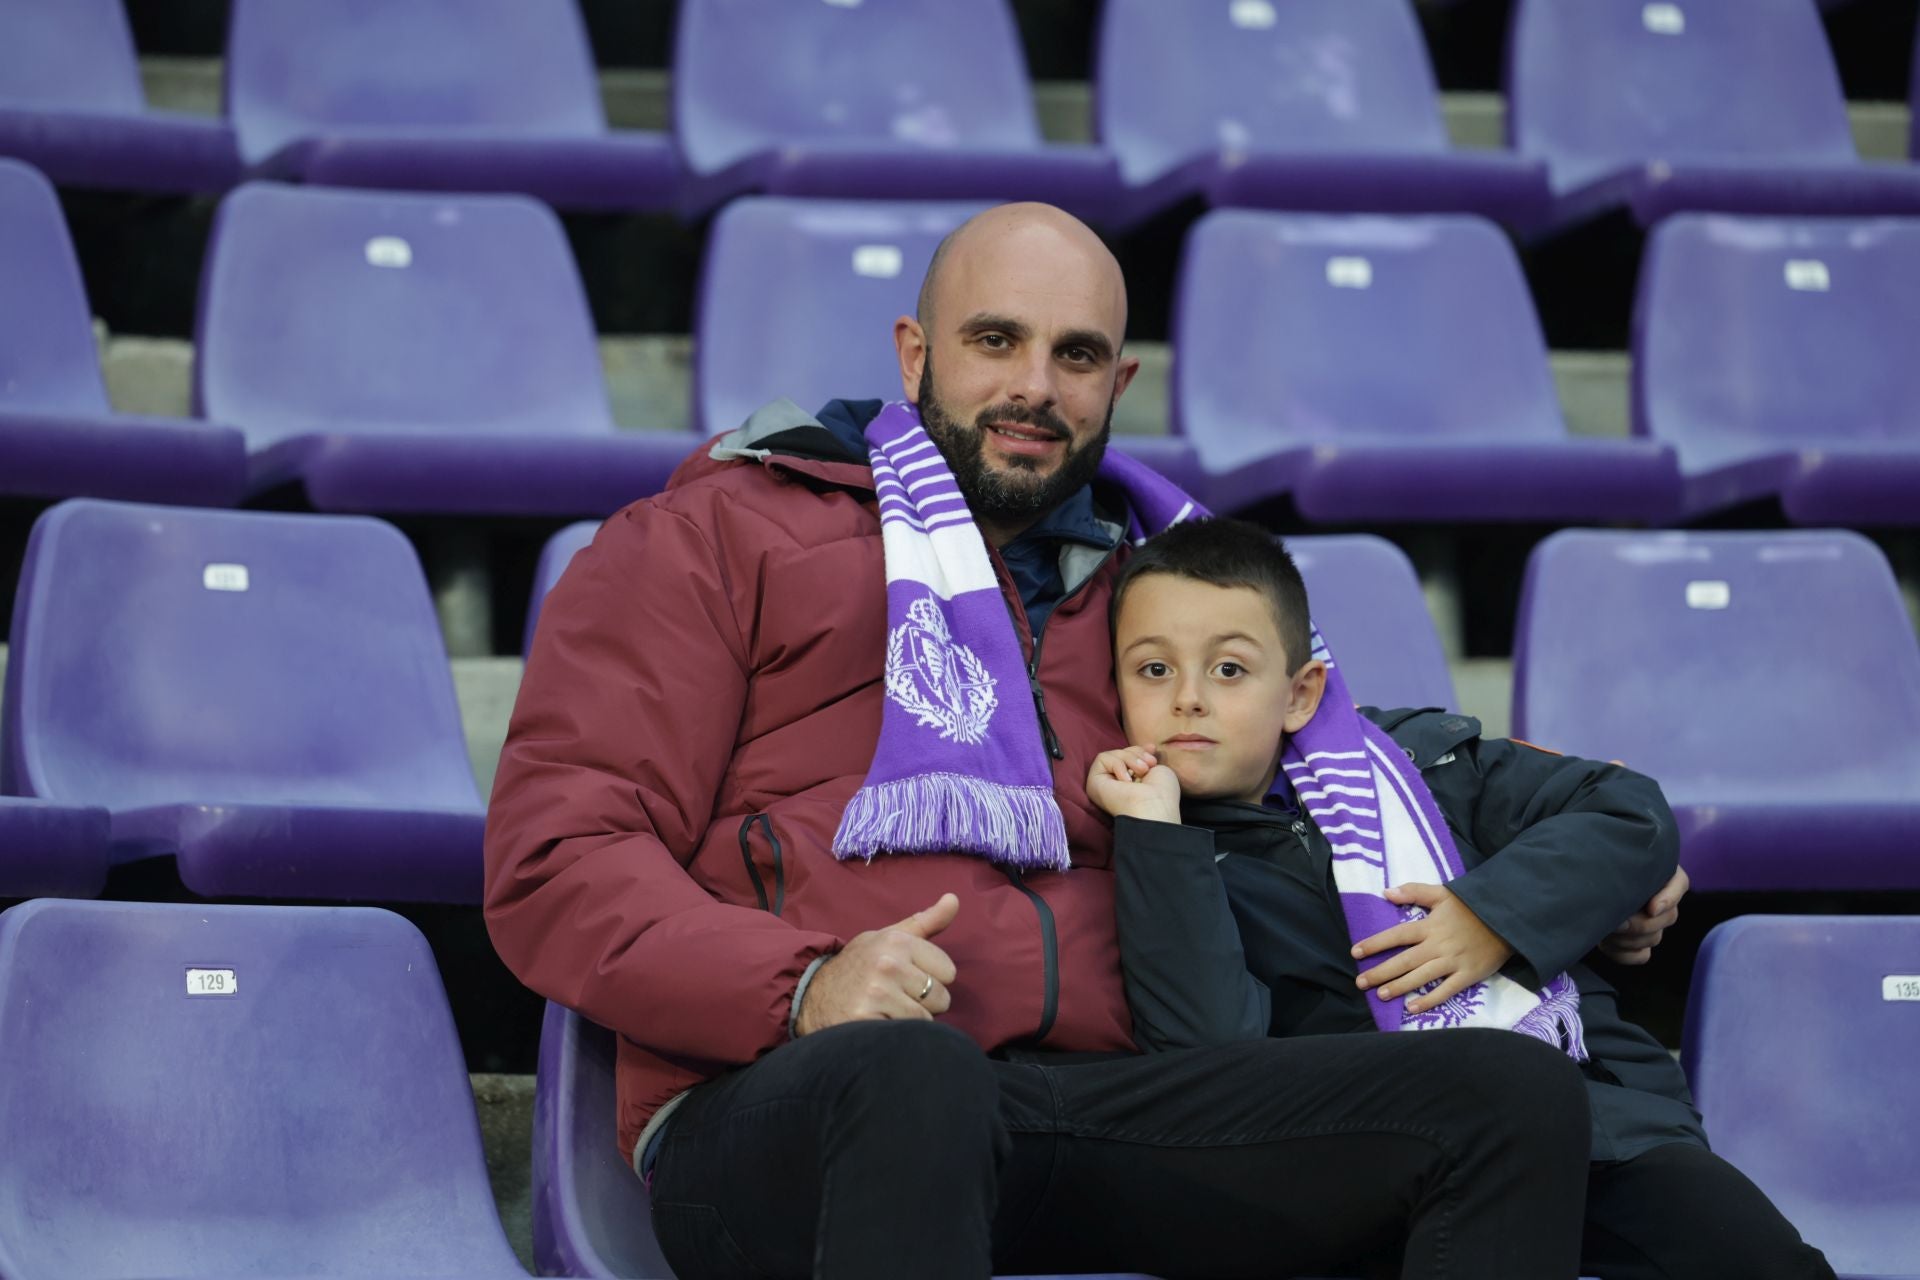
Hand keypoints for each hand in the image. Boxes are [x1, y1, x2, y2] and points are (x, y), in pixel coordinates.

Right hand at [794, 894, 959, 1035]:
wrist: (812, 994)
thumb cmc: (859, 965)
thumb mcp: (888, 937)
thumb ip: (925, 922)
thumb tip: (954, 899)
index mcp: (897, 941)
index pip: (948, 971)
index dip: (932, 978)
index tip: (909, 978)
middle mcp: (888, 964)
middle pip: (941, 997)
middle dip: (924, 1003)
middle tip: (896, 997)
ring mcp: (877, 993)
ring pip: (926, 1020)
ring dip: (910, 1022)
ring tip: (887, 1010)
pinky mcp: (868, 1020)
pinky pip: (906, 1036)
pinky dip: (896, 1035)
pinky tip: (878, 1023)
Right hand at [1086, 746, 1181, 823]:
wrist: (1153, 807)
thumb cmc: (1161, 794)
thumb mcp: (1158, 769)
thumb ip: (1148, 758)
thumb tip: (1149, 746)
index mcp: (1130, 785)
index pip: (1128, 757)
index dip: (1139, 750)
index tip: (1153, 750)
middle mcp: (1114, 785)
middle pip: (1120, 753)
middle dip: (1136, 753)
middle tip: (1148, 765)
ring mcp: (1103, 784)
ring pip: (1112, 754)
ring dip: (1130, 759)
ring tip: (1142, 771)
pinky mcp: (1093, 782)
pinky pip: (1102, 758)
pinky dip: (1118, 765)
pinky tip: (1127, 781)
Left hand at [1350, 883, 1513, 1014]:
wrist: (1507, 919)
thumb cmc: (1471, 907)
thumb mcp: (1443, 893)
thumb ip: (1414, 892)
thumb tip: (1386, 892)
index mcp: (1429, 926)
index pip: (1396, 935)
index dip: (1375, 944)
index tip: (1356, 952)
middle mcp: (1438, 946)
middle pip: (1404, 961)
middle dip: (1380, 972)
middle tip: (1361, 982)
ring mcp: (1453, 962)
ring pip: (1421, 977)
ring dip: (1399, 987)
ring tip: (1381, 995)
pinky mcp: (1468, 975)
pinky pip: (1446, 991)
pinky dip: (1429, 1000)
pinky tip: (1412, 1008)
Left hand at [1596, 866, 1688, 965]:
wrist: (1585, 883)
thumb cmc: (1603, 864)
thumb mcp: (1614, 859)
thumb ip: (1624, 865)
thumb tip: (1632, 892)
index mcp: (1662, 875)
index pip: (1679, 884)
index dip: (1668, 899)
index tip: (1651, 908)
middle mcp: (1662, 902)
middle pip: (1668, 918)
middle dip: (1639, 923)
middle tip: (1615, 921)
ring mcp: (1653, 926)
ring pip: (1653, 939)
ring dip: (1627, 938)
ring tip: (1604, 928)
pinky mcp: (1639, 944)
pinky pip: (1641, 956)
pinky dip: (1624, 953)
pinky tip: (1606, 943)